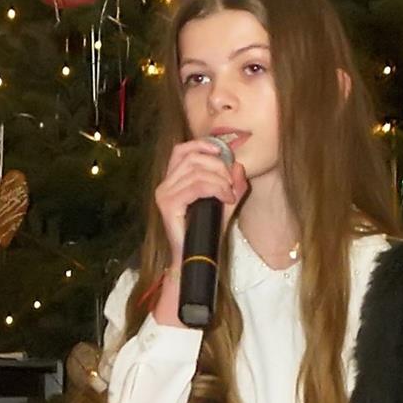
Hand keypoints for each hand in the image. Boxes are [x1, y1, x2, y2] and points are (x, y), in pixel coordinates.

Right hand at [153, 135, 247, 264]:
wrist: (195, 257)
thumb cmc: (206, 232)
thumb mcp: (224, 204)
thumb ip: (232, 185)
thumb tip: (238, 165)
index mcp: (173, 180)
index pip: (181, 150)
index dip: (201, 145)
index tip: (222, 152)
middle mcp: (165, 184)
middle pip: (193, 159)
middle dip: (218, 167)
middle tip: (231, 184)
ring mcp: (164, 194)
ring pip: (196, 172)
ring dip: (220, 181)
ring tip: (229, 195)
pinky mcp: (168, 204)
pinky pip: (196, 187)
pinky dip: (215, 189)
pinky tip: (225, 199)